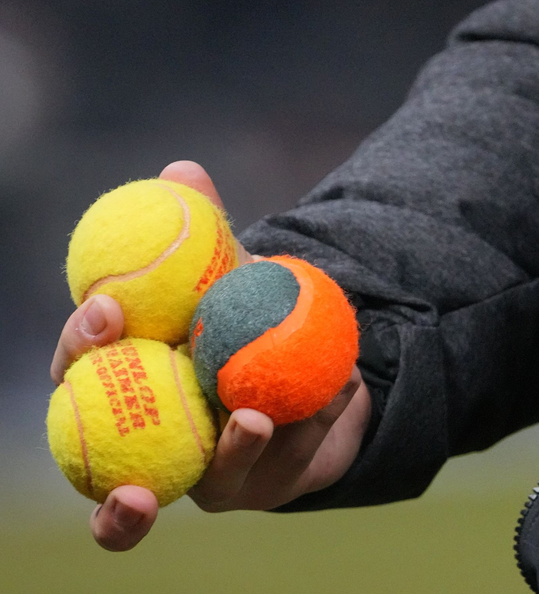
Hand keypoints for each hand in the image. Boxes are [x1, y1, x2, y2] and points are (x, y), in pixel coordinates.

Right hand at [50, 161, 371, 550]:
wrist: (305, 367)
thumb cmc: (245, 316)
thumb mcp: (229, 272)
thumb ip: (204, 229)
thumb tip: (183, 168)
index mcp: (126, 382)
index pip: (81, 368)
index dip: (81, 343)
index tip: (107, 311)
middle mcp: (150, 438)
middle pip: (115, 464)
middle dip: (122, 468)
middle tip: (190, 416)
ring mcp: (203, 475)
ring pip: (215, 477)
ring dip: (244, 444)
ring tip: (263, 415)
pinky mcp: (256, 487)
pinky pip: (285, 465)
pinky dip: (315, 423)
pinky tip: (339, 388)